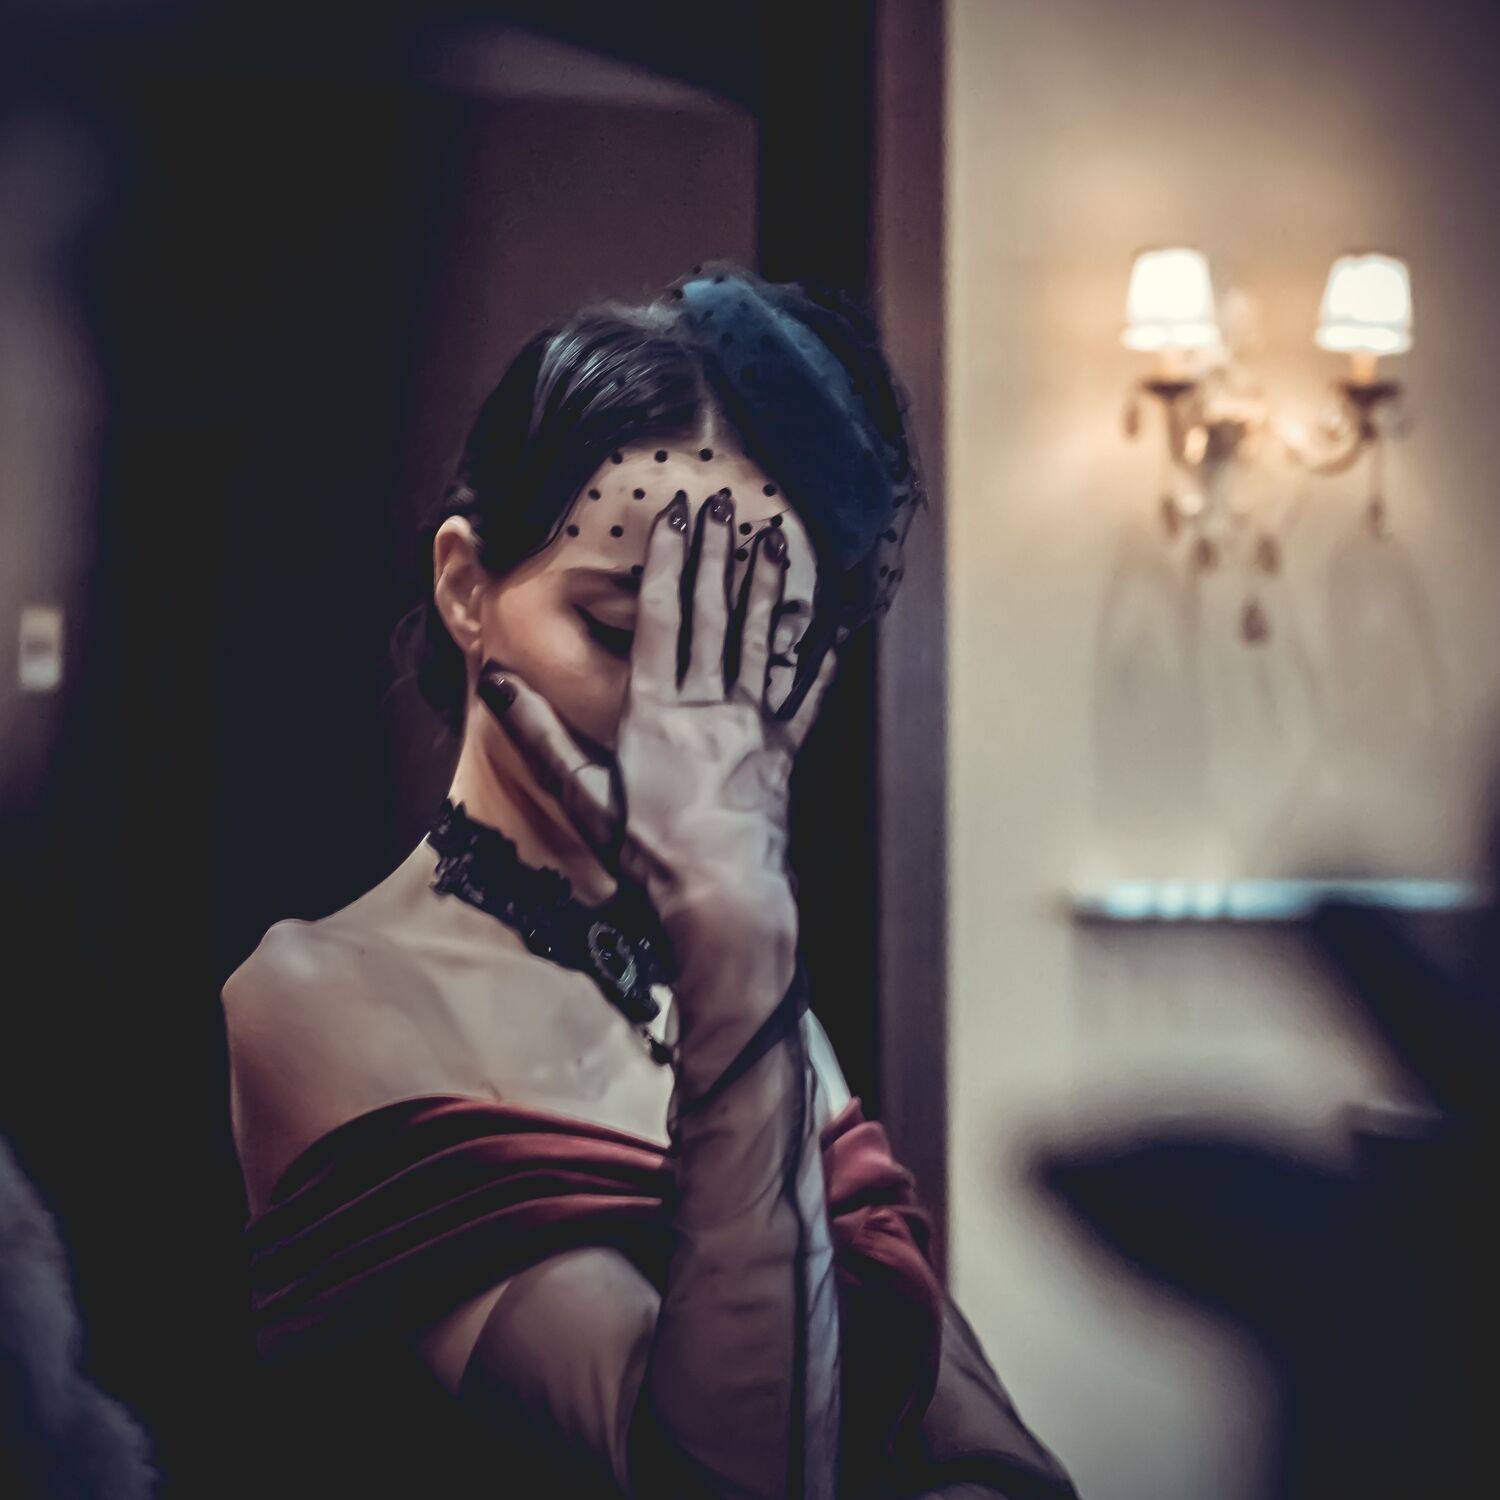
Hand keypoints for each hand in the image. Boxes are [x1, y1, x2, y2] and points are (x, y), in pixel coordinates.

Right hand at [477, 488, 837, 954]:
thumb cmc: (647, 853)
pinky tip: (834, 629)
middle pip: (713, 614)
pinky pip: (806, 697)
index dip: (667, 562)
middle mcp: (708, 705)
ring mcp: (752, 726)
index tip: (675, 514)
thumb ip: (537, 731)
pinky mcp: (783, 753)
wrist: (722, 900)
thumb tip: (493, 677)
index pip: (660, 618)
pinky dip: (821, 661)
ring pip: (760, 641)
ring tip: (774, 539)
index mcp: (655, 710)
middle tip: (726, 502)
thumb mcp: (581, 792)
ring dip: (766, 586)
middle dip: (717, 554)